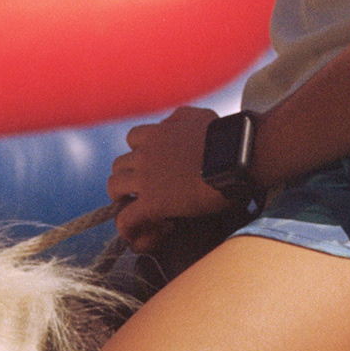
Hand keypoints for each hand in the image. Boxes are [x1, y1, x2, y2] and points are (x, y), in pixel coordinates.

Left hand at [108, 107, 226, 250]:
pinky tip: (131, 235)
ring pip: (114, 188)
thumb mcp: (199, 116)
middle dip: (126, 177)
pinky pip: (127, 217)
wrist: (235, 158)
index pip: (132, 139)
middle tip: (139, 190)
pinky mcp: (152, 202)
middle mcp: (145, 153)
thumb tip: (171, 124)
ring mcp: (146, 178)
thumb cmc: (225, 138)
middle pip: (118, 165)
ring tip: (132, 209)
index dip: (138, 152)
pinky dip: (126, 227)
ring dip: (121, 199)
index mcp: (157, 133)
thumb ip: (179, 118)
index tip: (147, 163)